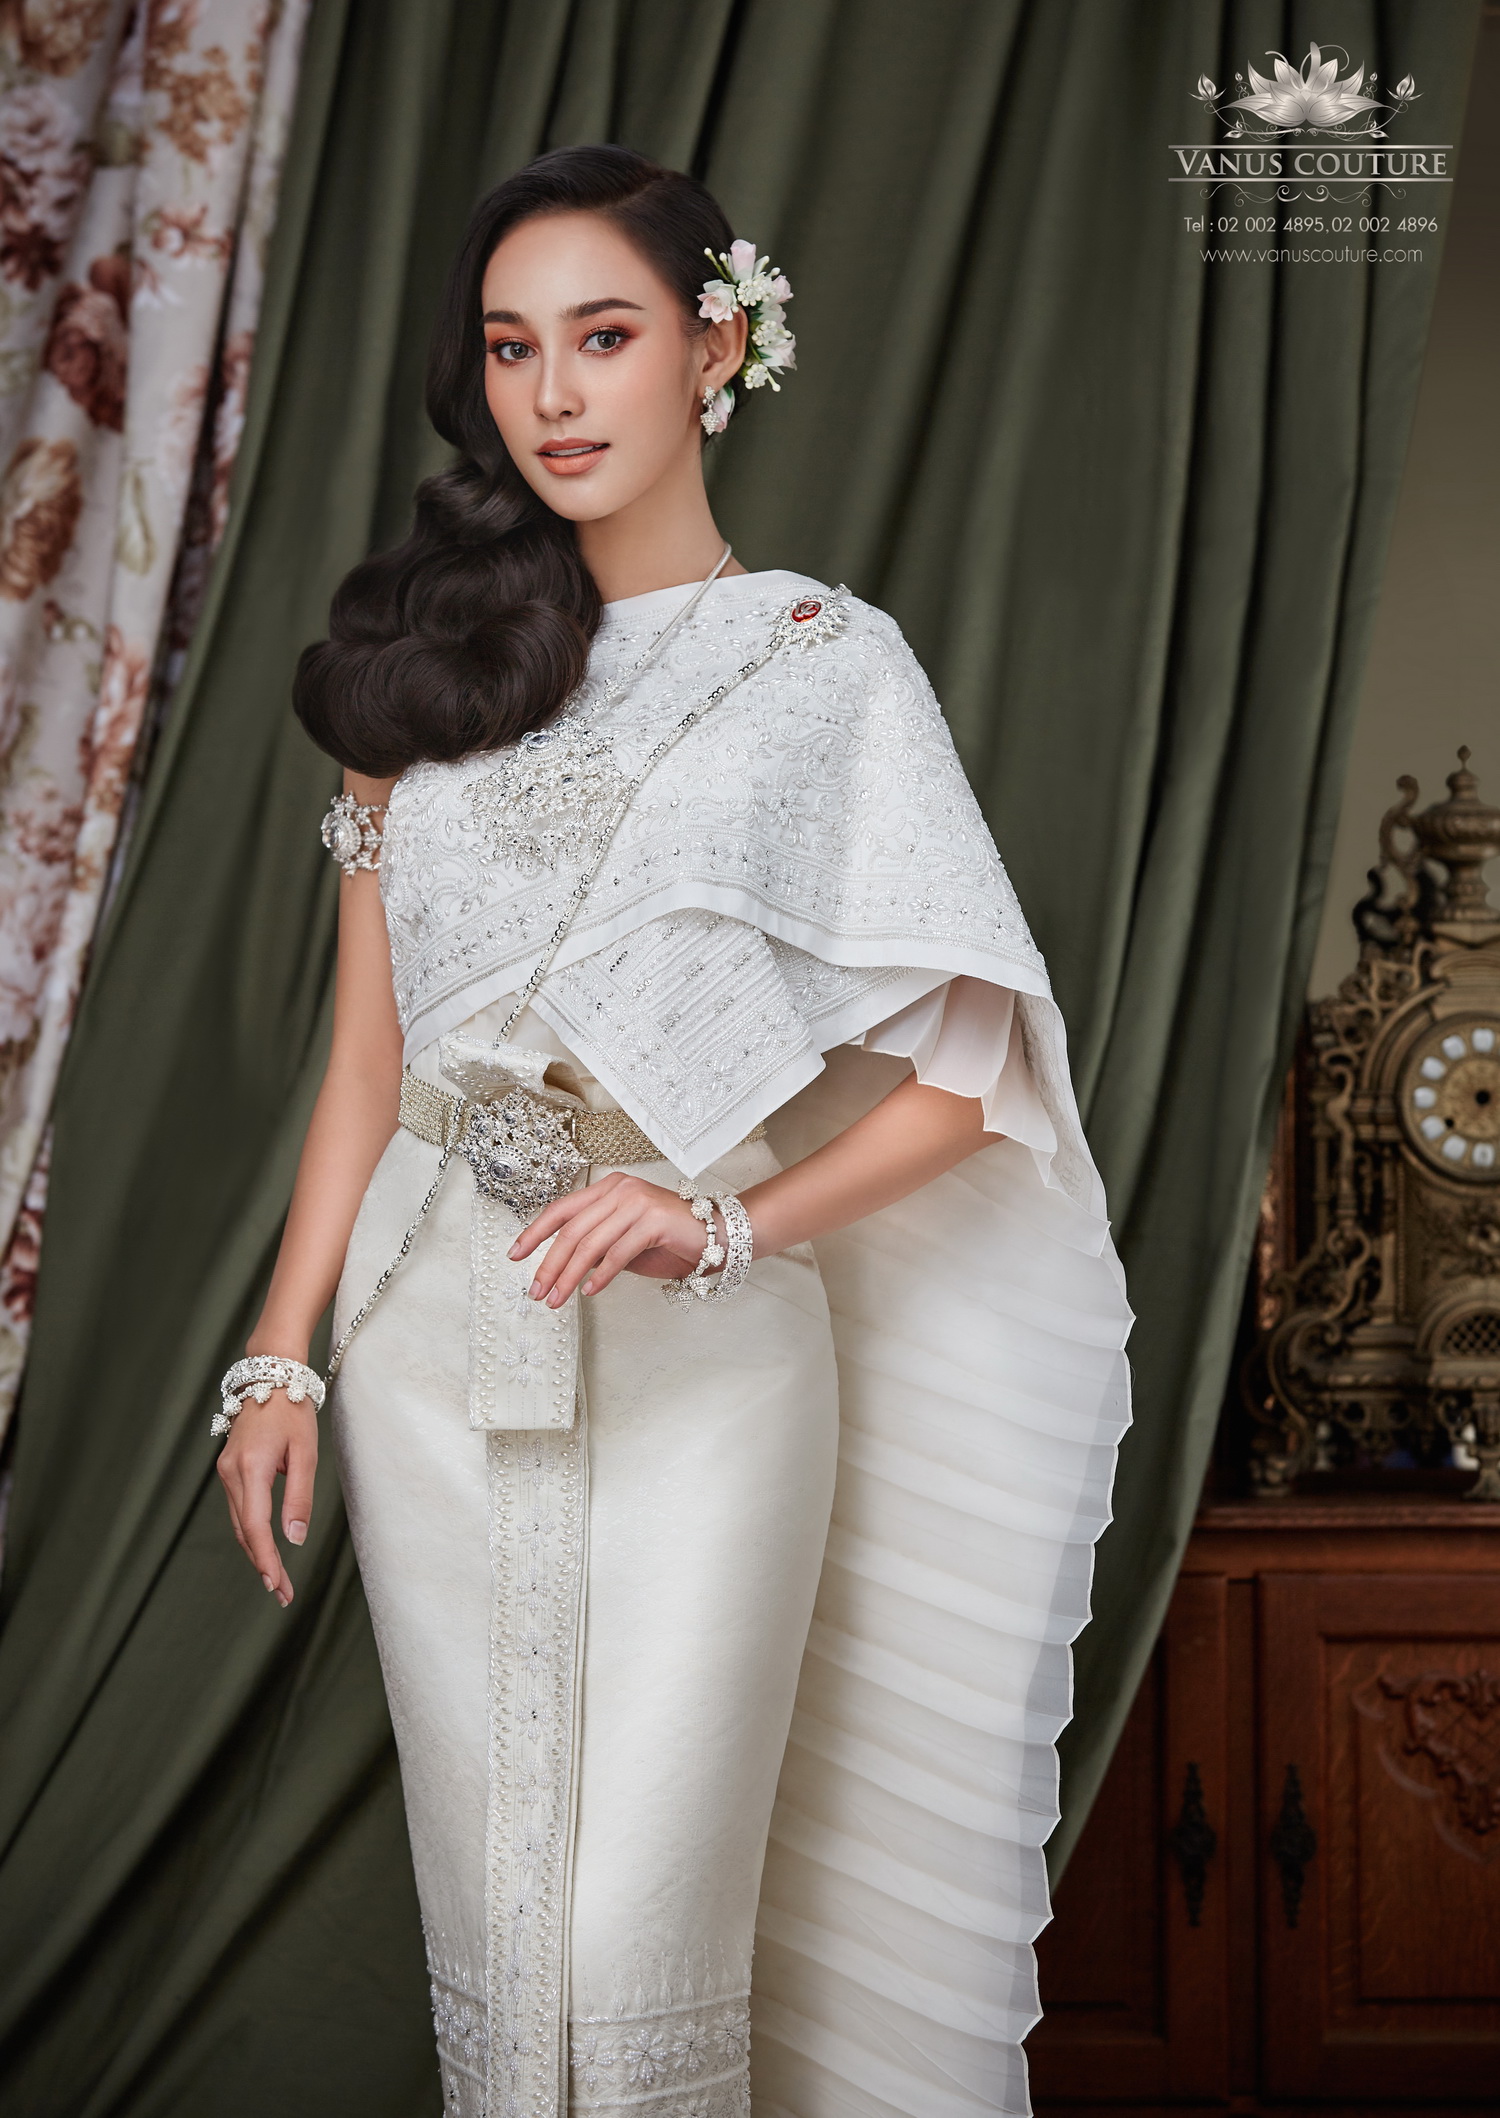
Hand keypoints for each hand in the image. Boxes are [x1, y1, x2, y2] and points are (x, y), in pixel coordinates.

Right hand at [216, 1391, 317, 1606]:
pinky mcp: (228, 1469)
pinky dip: (250, 1532)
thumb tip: (294, 1538)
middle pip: (245, 1531)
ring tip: (277, 1579)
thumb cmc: (293, 1411)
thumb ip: (299, 1495)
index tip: (278, 1586)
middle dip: (263, 1565)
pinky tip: (265, 1548)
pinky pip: (239, 1509)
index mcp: (251, 1468)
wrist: (270, 1378)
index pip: (256, 1526)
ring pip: (240, 1523)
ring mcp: (225, 1471)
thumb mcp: (305, 1452)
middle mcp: (231, 1472)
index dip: (266, 1560)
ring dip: (255, 1552)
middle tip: (283, 1594)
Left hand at [509, 1173, 710, 1304]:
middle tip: (537, 1292)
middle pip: (571, 1230)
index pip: (561, 1210)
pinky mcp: (653, 1220)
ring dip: (569, 1276)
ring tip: (558, 1300)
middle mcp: (619, 1190)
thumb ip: (597, 1246)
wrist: (718, 1236)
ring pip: (590, 1244)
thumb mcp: (624, 1240)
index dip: (534, 1233)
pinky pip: (618, 1252)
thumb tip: (562, 1267)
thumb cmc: (671, 1240)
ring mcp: (636, 1202)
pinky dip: (601, 1275)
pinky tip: (590, 1292)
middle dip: (549, 1264)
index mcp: (608, 1189)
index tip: (515, 1256)